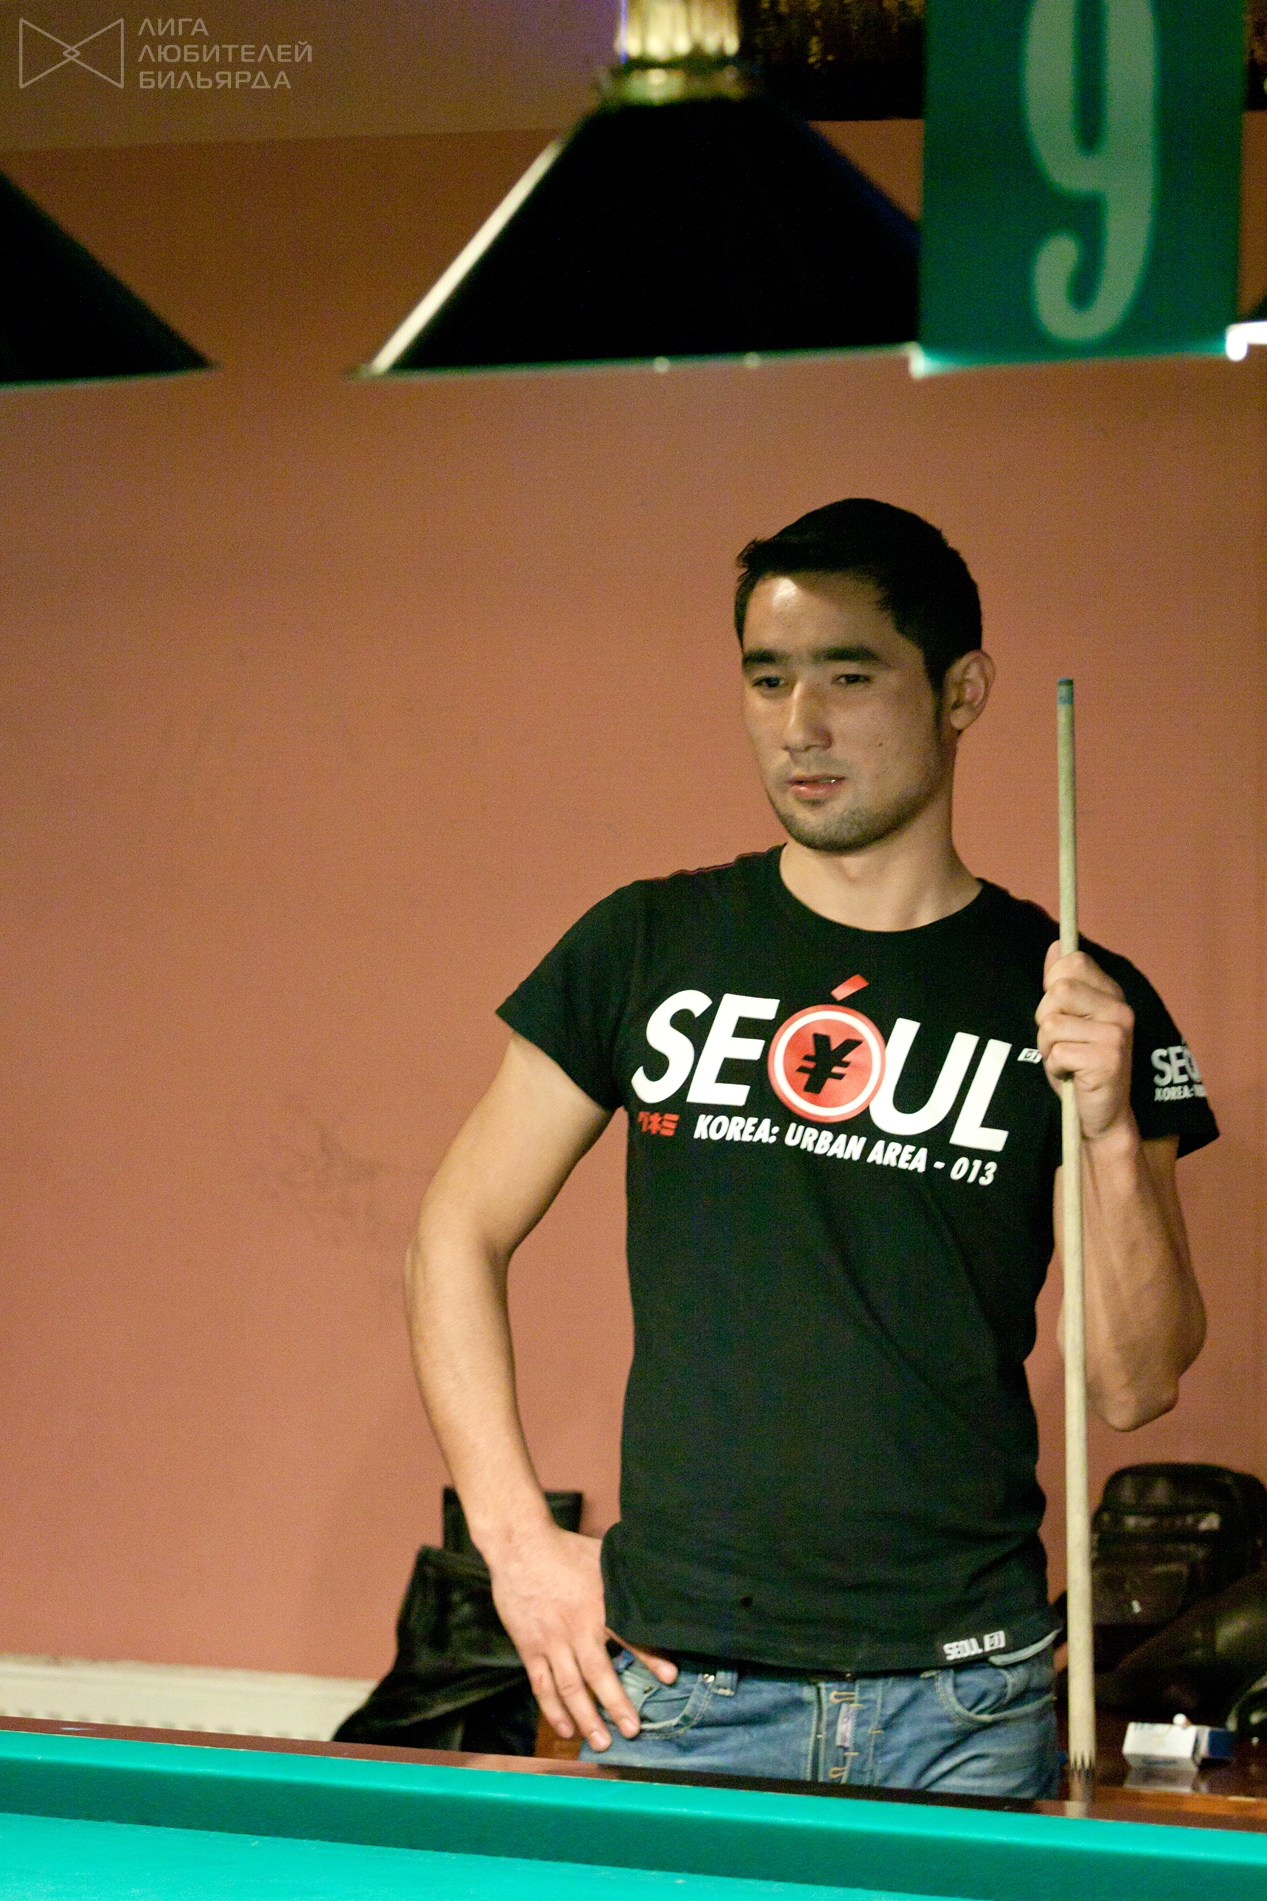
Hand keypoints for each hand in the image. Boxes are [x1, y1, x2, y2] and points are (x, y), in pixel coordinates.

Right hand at [484, 1519, 677, 1750]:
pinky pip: (542, 1685)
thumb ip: (626, 1577)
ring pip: (570, 1687)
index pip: (629, 1635)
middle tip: (633, 1731)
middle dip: (617, 1705)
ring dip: (586, 1718)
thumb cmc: (567, 1550)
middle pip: (599, 1673)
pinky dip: (553, 1710)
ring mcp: (551, 1641)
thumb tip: (658, 1582)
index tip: (671, 1678)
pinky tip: (566, 1729)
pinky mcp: (529, 1648)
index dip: (650, 1656)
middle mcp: (576, 1628)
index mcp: (599, 1604)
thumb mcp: (604, 1557)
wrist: (521, 1546)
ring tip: (602, 1742)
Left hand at [1036, 945, 1135, 1142]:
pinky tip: (1072, 1075)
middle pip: (1057, 991)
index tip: (1060, 1010)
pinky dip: (1055, 1067)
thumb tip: (1056, 946)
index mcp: (1112, 995)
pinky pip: (1057, 1051)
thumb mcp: (1068, 1020)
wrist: (1102, 1115)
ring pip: (1051, 1022)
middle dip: (1045, 1020)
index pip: (1072, 962)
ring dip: (1047, 1047)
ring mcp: (1117, 1034)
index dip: (1052, 984)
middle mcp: (1120, 1010)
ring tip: (1066, 1060)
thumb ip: (1062, 984)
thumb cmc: (1079, 1066)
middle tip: (1061, 1043)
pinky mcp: (1109, 1059)